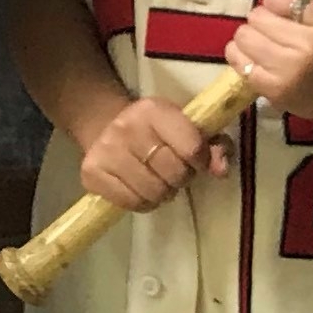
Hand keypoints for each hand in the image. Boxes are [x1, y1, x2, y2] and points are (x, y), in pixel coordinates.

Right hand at [76, 93, 232, 211]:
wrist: (105, 125)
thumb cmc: (157, 131)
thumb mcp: (187, 127)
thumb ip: (214, 146)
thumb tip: (221, 170)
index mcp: (154, 110)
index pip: (192, 148)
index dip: (201, 161)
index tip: (196, 161)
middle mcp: (127, 126)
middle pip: (173, 173)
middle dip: (181, 178)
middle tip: (174, 172)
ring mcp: (106, 150)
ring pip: (153, 192)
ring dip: (162, 193)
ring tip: (158, 181)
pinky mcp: (91, 172)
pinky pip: (131, 203)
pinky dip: (143, 203)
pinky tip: (141, 190)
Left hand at [226, 0, 312, 124]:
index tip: (290, 8)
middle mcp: (311, 47)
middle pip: (258, 15)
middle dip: (266, 18)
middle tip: (279, 28)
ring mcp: (291, 72)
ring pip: (244, 36)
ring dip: (253, 36)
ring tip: (269, 42)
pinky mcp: (274, 92)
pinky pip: (237, 60)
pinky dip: (243, 55)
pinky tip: (260, 58)